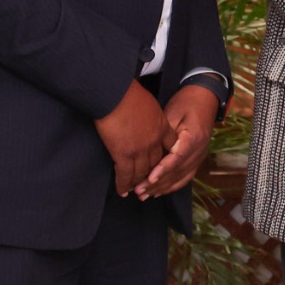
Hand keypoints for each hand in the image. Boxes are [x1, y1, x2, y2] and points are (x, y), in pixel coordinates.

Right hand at [95, 80, 167, 197]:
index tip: (164, 165)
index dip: (167, 158)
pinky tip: (123, 191)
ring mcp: (140, 149)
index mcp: (161, 127)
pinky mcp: (124, 154)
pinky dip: (123, 184)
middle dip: (154, 175)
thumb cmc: (127, 92)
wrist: (115, 93)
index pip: (170, 147)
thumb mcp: (148, 102)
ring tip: (136, 191)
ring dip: (138, 183)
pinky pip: (125, 174)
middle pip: (157, 163)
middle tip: (150, 184)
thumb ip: (149, 113)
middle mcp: (154, 141)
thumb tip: (143, 115)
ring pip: (142, 172)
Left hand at [135, 84, 219, 199]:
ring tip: (145, 195)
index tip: (149, 177)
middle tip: (139, 190)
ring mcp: (200, 156)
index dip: (163, 169)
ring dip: (163, 188)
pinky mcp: (198, 159)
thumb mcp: (172, 113)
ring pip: (181, 177)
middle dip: (158, 183)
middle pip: (178, 171)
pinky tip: (159, 192)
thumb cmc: (186, 103)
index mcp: (194, 137)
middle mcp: (199, 150)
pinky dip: (172, 186)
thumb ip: (163, 134)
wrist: (204, 99)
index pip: (178, 157)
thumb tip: (148, 150)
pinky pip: (186, 177)